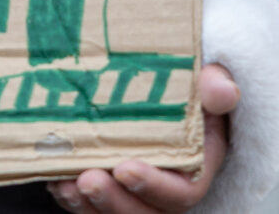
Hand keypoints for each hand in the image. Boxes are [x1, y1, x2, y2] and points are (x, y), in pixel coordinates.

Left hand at [46, 65, 238, 212]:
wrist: (163, 81)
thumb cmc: (186, 81)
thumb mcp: (206, 78)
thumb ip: (214, 84)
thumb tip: (222, 91)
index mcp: (198, 164)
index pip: (182, 192)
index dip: (154, 186)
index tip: (125, 169)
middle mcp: (168, 186)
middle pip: (145, 212)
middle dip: (115, 201)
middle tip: (87, 180)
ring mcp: (138, 190)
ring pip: (117, 213)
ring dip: (90, 206)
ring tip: (66, 185)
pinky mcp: (112, 186)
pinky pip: (93, 206)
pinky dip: (73, 199)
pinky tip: (56, 182)